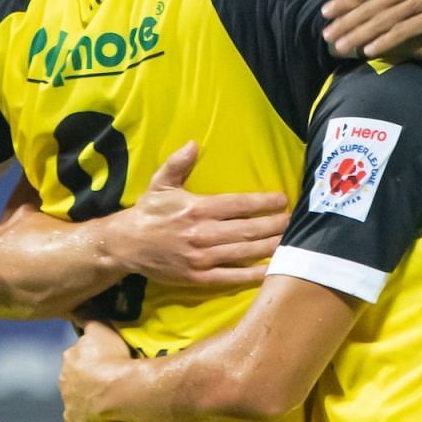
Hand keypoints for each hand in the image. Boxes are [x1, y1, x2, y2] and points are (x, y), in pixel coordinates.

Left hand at [59, 320, 131, 421]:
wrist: (118, 389)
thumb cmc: (111, 357)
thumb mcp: (100, 327)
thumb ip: (87, 316)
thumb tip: (77, 309)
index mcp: (69, 356)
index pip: (77, 355)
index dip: (90, 358)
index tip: (103, 361)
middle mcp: (63, 378)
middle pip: (74, 376)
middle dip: (85, 377)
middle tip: (105, 379)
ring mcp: (67, 400)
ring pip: (75, 396)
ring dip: (85, 395)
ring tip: (104, 396)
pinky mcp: (74, 418)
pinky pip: (78, 415)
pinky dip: (85, 415)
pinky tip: (97, 414)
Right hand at [100, 142, 286, 285]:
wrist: (126, 245)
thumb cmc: (148, 212)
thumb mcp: (160, 183)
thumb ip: (178, 163)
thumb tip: (194, 144)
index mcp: (197, 209)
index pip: (238, 205)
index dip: (262, 203)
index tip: (282, 199)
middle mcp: (202, 234)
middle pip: (247, 230)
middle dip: (274, 225)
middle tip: (295, 221)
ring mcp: (202, 258)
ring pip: (244, 253)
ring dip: (270, 247)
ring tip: (291, 241)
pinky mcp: (199, 278)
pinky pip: (232, 277)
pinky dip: (253, 274)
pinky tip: (271, 269)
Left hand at [321, 0, 421, 57]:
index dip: (345, 1)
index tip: (325, 11)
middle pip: (368, 6)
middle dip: (344, 21)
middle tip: (323, 35)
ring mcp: (420, 0)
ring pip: (381, 20)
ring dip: (358, 34)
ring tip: (338, 47)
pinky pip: (403, 32)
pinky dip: (385, 41)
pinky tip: (369, 50)